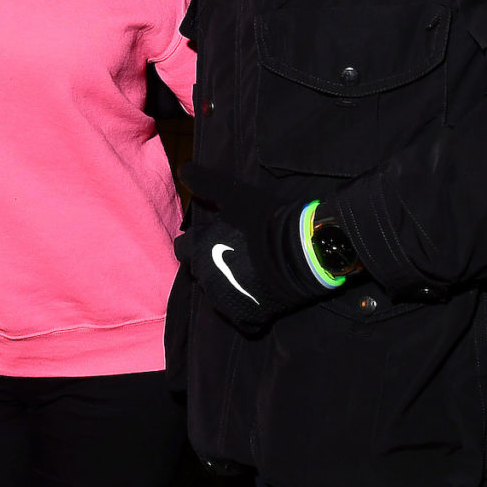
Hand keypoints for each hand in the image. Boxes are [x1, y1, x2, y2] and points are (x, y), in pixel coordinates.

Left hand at [174, 163, 332, 335]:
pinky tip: (258, 296)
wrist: (303, 251)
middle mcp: (206, 278)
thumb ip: (205, 182)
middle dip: (211, 263)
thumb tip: (183, 169)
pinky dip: (246, 309)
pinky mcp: (247, 316)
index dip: (197, 243)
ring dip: (227, 285)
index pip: (183, 249)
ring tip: (249, 272)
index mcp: (198, 250)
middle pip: (200, 271)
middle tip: (236, 253)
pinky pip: (239, 317)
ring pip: (217, 294)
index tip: (215, 237)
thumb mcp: (234, 195)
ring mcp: (225, 300)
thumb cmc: (265, 221)